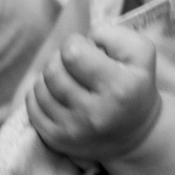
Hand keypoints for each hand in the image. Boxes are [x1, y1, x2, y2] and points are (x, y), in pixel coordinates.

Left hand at [26, 23, 162, 164]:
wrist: (135, 135)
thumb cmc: (134, 85)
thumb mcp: (141, 53)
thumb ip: (115, 34)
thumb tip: (86, 37)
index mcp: (118, 88)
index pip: (72, 52)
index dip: (76, 43)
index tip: (88, 51)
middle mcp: (96, 113)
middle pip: (53, 70)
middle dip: (61, 59)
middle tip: (76, 65)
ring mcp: (74, 130)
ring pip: (40, 87)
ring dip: (50, 76)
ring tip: (68, 79)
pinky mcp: (58, 140)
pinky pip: (32, 107)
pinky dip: (40, 95)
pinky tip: (58, 95)